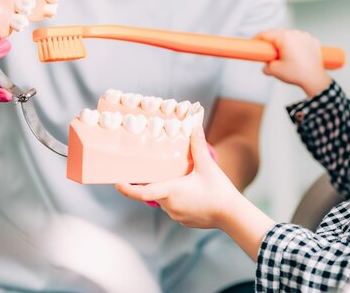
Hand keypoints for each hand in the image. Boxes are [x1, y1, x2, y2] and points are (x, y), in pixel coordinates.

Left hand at [116, 126, 243, 228]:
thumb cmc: (218, 191)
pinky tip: (190, 192)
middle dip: (152, 182)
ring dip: (167, 191)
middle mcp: (170, 205)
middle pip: (153, 193)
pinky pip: (175, 208)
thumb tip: (194, 127)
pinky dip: (177, 199)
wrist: (232, 215)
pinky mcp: (185, 220)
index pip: (141, 192)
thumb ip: (198, 146)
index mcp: (170, 191)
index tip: (117, 182)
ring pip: (165, 201)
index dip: (127, 188)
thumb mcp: (208, 166)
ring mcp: (177, 215)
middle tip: (153, 170)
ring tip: (178, 179)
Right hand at [257, 29, 331, 96]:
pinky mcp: (313, 41)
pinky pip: (300, 40)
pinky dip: (296, 45)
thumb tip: (265, 65)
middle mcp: (296, 33)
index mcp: (285, 38)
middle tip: (268, 52)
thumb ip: (265, 66)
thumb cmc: (297, 74)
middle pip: (278, 33)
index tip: (253, 43)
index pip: (265, 34)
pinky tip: (295, 55)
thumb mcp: (274, 71)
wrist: (315, 79)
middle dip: (271, 42)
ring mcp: (306, 36)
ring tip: (284, 56)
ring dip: (284, 43)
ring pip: (290, 36)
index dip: (257, 39)